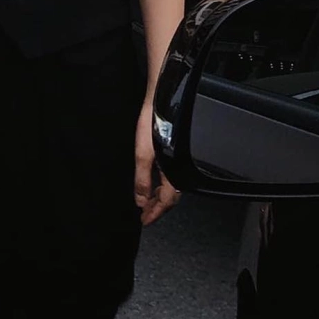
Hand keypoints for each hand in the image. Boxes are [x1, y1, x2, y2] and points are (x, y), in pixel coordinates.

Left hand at [134, 103, 179, 226]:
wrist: (162, 98)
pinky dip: (160, 183)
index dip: (155, 213)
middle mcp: (178, 166)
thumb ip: (142, 179)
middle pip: (170, 196)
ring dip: (158, 196)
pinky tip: (152, 181)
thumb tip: (140, 199)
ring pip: (171, 185)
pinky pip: (169, 174)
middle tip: (145, 214)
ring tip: (146, 201)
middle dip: (157, 207)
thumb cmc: (154, 121)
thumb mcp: (142, 154)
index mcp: (173, 170)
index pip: (166, 201)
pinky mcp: (173, 149)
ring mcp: (176, 158)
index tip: (144, 220)